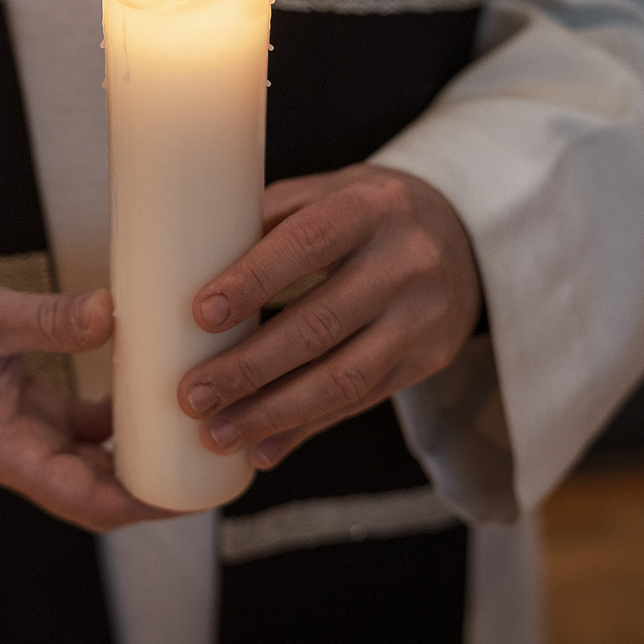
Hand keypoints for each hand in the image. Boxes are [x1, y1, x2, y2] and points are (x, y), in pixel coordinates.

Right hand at [0, 262, 170, 532]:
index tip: (189, 496)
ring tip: (190, 432)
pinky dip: (116, 420)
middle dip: (150, 491)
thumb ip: (51, 319)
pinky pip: (80, 430)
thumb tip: (113, 313)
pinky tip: (147, 389)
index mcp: (3, 449)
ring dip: (136, 457)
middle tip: (207, 464)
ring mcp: (20, 433)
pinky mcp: (24, 410)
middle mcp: (14, 453)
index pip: (84, 500)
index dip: (141, 504)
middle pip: (94, 495)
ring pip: (90, 465)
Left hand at [176, 164, 480, 469]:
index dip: (253, 281)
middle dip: (249, 368)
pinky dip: (306, 429)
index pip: (307, 244)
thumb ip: (267, 223)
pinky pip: (361, 403)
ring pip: (343, 378)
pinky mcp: (428, 361)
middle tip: (192, 396)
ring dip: (273, 414)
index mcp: (371, 206)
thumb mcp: (327, 193)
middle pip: (320, 324)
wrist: (462, 234)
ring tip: (217, 435)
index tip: (201, 315)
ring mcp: (422, 317)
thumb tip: (181, 265)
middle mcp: (406, 262)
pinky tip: (263, 450)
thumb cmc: (365, 212)